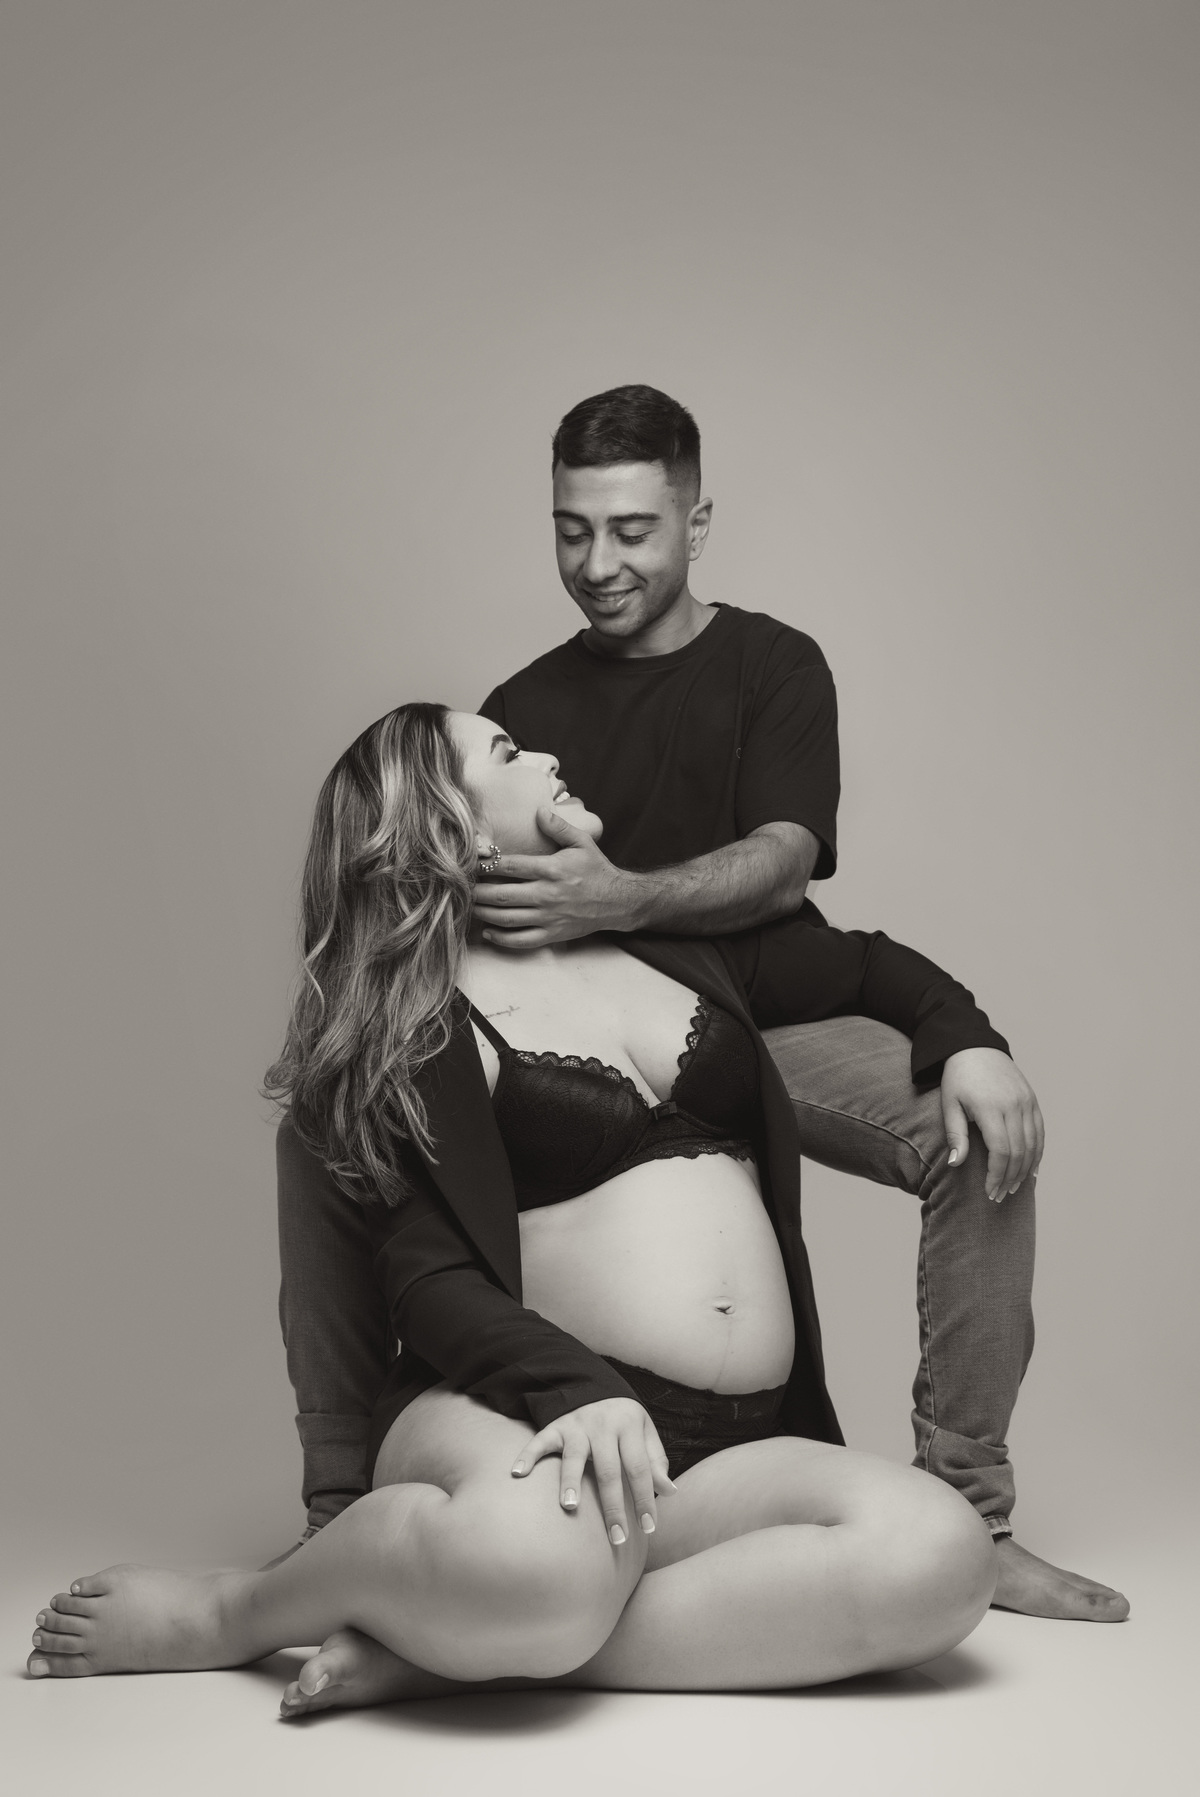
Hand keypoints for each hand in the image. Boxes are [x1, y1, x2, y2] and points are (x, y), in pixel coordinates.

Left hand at [474, 807, 641, 949]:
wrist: (618, 901)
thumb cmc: (597, 869)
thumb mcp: (582, 842)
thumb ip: (558, 826)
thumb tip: (538, 811)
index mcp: (552, 869)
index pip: (511, 866)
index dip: (487, 864)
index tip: (471, 862)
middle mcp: (548, 894)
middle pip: (502, 895)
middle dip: (478, 892)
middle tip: (462, 887)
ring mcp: (549, 917)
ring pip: (507, 918)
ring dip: (484, 914)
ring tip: (470, 906)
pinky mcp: (552, 934)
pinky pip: (522, 940)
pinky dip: (502, 939)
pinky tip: (488, 932)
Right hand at [510, 1397, 675, 1543]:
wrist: (594, 1386)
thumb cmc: (624, 1422)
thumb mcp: (645, 1434)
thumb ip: (655, 1462)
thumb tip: (669, 1493)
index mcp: (629, 1427)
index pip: (640, 1468)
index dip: (645, 1499)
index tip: (648, 1529)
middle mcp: (602, 1425)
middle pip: (608, 1469)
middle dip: (613, 1506)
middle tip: (616, 1538)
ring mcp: (576, 1426)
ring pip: (573, 1456)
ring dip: (570, 1481)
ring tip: (570, 1506)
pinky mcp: (555, 1427)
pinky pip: (539, 1441)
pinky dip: (527, 1456)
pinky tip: (518, 1474)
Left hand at [941, 1047, 1044, 1201]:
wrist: (974, 1045)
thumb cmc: (957, 1077)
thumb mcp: (949, 1104)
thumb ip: (955, 1135)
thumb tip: (956, 1165)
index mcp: (991, 1107)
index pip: (1001, 1151)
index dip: (996, 1175)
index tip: (989, 1192)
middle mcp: (1014, 1105)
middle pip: (1019, 1152)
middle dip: (1010, 1178)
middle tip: (1000, 1196)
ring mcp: (1027, 1102)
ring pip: (1033, 1145)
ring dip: (1025, 1170)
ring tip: (1014, 1188)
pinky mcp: (1033, 1100)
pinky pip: (1040, 1132)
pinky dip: (1037, 1154)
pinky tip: (1030, 1170)